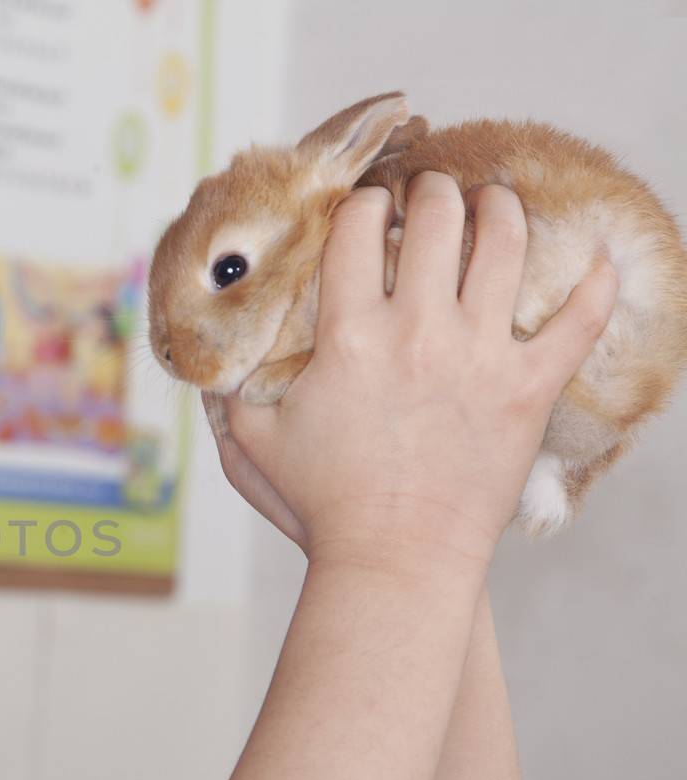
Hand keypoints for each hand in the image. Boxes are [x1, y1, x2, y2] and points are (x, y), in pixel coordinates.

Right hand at [213, 172, 618, 574]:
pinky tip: (599, 256)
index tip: (365, 207)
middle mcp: (418, 329)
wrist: (395, 562)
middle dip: (434, 191)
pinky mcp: (529, 387)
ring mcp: (481, 355)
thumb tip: (206, 361)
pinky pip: (580, 318)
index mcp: (350, 335)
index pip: (357, 228)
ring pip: (507, 243)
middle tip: (432, 195)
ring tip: (495, 205)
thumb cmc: (322, 507)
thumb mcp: (254, 445)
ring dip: (501, 209)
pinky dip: (597, 282)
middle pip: (438, 216)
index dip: (360, 203)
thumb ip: (228, 394)